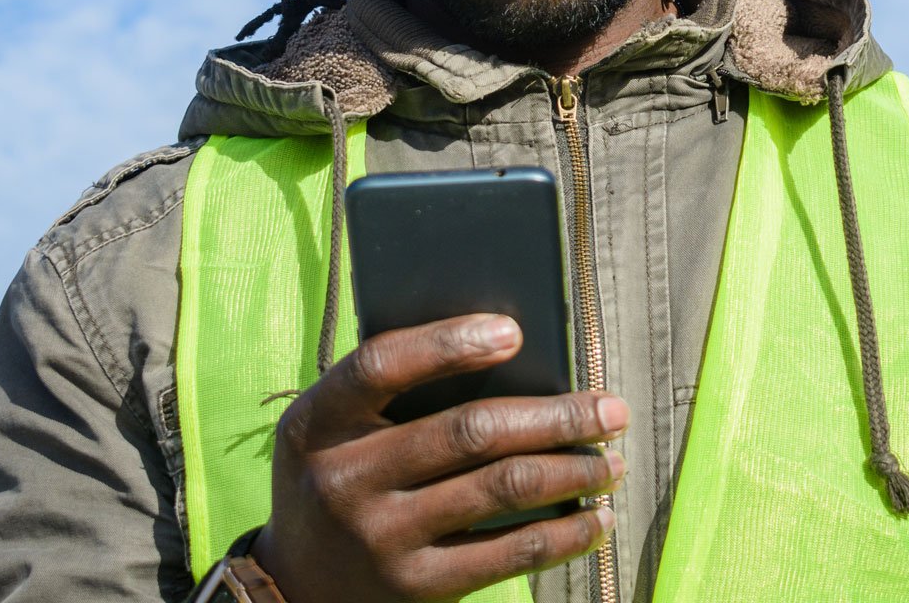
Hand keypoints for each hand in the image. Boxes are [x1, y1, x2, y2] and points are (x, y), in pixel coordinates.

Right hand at [251, 314, 626, 602]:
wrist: (297, 588)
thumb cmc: (339, 478)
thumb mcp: (334, 432)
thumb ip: (394, 394)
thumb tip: (513, 355)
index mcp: (318, 423)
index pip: (381, 365)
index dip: (446, 343)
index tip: (514, 331)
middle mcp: (344, 480)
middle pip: (468, 432)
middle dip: (555, 417)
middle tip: (612, 411)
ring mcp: (381, 538)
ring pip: (500, 489)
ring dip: (572, 472)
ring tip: (612, 461)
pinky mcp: (415, 588)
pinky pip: (507, 555)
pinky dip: (563, 535)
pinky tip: (595, 520)